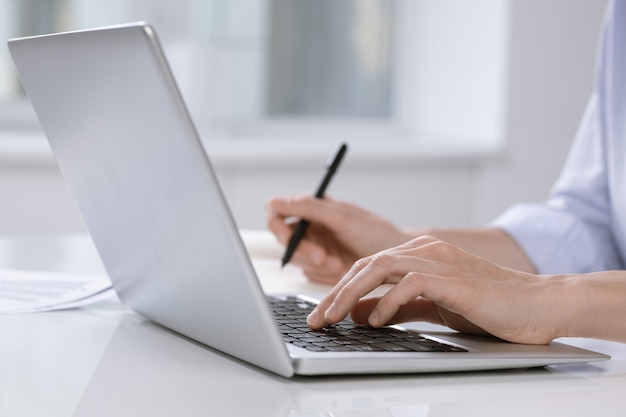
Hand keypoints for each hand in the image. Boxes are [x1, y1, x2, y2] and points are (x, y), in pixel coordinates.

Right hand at [266, 194, 411, 283]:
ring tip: (339, 264)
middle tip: (323, 258)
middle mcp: (310, 227)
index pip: (276, 211)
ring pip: (296, 260)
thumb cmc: (375, 232)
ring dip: (316, 265)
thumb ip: (309, 208)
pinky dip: (323, 275)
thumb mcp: (342, 217)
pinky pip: (309, 274)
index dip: (277, 225)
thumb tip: (276, 201)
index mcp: (312, 208)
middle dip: (304, 251)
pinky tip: (341, 270)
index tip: (289, 237)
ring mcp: (315, 248)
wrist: (399, 261)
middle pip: (285, 239)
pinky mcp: (321, 268)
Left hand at [307, 236, 562, 343]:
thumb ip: (397, 307)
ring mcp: (439, 260)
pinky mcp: (453, 277)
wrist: (538, 305)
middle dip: (335, 292)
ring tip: (332, 318)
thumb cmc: (489, 306)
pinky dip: (388, 301)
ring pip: (380, 267)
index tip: (322, 313)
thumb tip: (360, 313)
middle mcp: (425, 250)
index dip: (341, 289)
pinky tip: (375, 321)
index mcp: (419, 253)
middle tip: (317, 318)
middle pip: (366, 264)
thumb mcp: (432, 307)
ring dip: (350, 294)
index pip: (368, 266)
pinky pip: (410, 283)